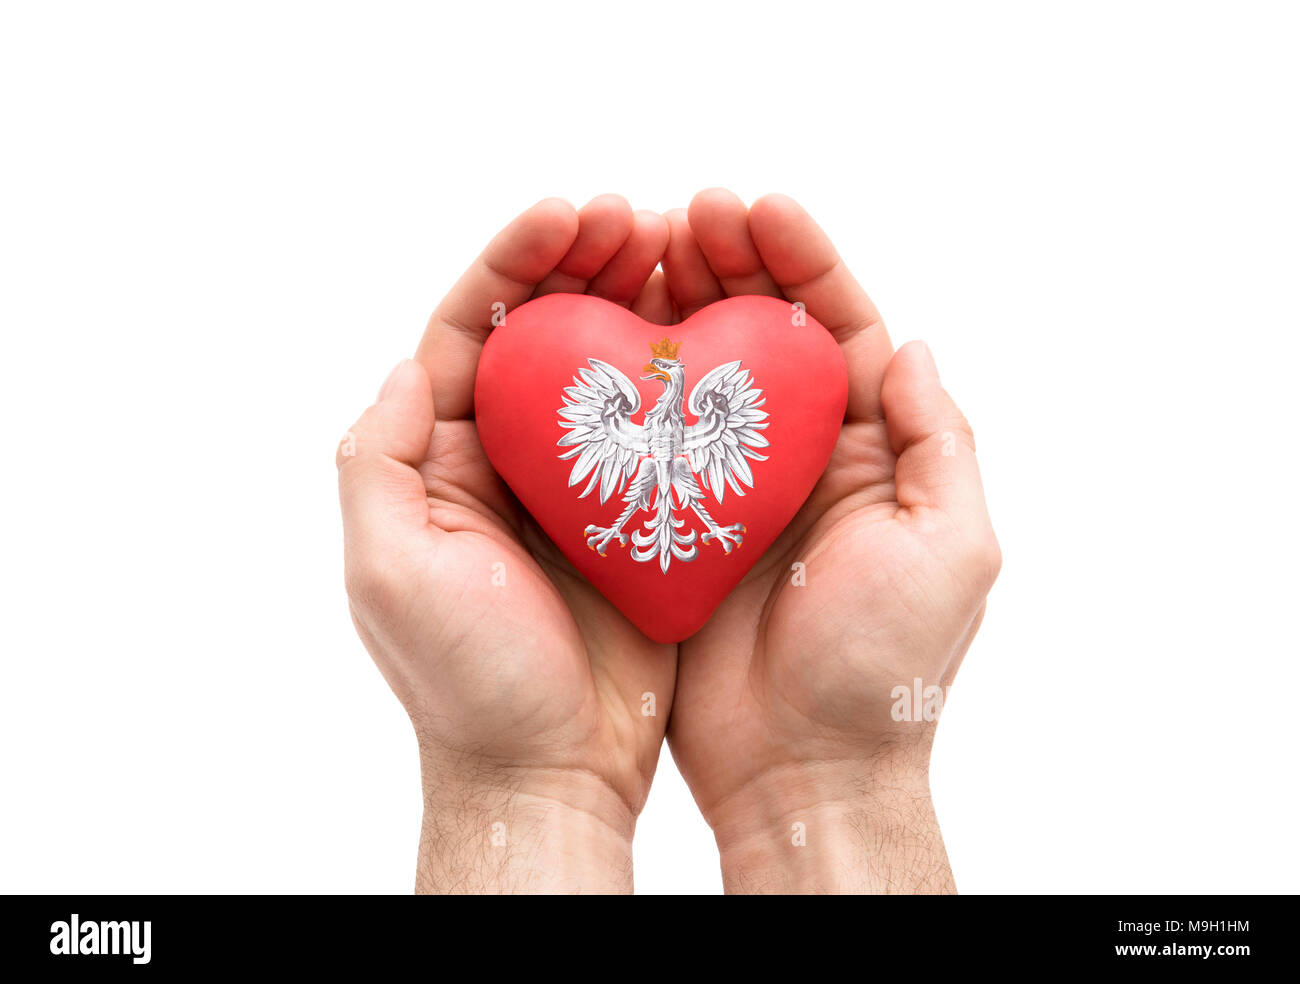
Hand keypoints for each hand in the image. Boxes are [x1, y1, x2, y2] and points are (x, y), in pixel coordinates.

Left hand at [337, 196, 674, 892]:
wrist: (550, 770)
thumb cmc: (465, 683)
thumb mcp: (388, 569)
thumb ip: (379, 460)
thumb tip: (411, 364)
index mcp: (442, 456)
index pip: (473, 329)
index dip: (516, 260)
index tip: (571, 212)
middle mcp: (509, 457)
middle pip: (546, 331)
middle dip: (585, 262)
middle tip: (642, 217)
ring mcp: (580, 482)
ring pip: (611, 365)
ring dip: (643, 300)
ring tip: (688, 248)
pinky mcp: (642, 513)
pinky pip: (666, 425)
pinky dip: (690, 374)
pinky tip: (725, 336)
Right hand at [660, 190, 1001, 892]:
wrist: (803, 769)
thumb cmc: (883, 669)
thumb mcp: (950, 549)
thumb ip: (937, 444)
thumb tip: (911, 344)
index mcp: (873, 450)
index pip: (840, 328)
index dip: (802, 260)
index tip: (756, 208)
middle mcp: (803, 456)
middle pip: (765, 333)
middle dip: (729, 263)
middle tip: (681, 215)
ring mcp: (734, 488)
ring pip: (700, 373)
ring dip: (673, 307)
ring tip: (633, 250)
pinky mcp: (674, 524)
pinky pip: (649, 439)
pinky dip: (627, 386)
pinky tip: (596, 341)